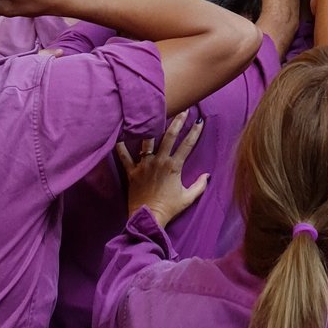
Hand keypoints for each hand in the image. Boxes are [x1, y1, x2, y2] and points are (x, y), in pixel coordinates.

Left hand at [119, 111, 208, 225]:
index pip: (187, 145)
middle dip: (177, 120)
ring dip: (150, 127)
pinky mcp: (132, 172)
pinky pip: (124, 157)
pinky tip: (119, 134)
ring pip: (147, 141)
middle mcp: (159, 161)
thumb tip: (208, 175)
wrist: (148, 219)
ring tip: (152, 114)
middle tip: (183, 108)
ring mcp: (144, 165)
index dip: (195, 132)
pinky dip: (121, 147)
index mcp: (174, 166)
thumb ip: (199, 186)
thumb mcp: (187, 198)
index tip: (200, 120)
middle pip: (169, 136)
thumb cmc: (168, 209)